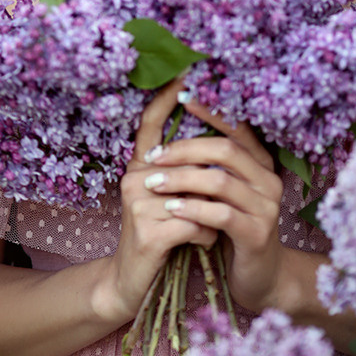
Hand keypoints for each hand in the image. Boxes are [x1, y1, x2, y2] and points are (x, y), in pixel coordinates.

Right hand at [100, 81, 219, 322]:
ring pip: (197, 195)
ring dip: (213, 215)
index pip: (150, 123)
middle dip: (213, 182)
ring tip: (209, 230)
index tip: (185, 71)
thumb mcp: (170, 199)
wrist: (132, 284)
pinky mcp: (147, 232)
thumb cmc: (161, 238)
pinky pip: (196, 222)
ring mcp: (138, 204)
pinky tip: (202, 245)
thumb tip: (218, 143)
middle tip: (224, 202)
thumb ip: (184, 171)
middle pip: (187, 160)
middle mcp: (134, 178)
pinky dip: (207, 236)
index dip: (166, 98)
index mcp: (141, 167)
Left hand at [132, 89, 286, 314]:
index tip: (181, 96)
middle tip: (152, 156)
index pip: (237, 129)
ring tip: (153, 183)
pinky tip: (171, 208)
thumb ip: (211, 164)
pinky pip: (221, 214)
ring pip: (220, 182)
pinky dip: (193, 209)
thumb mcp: (224, 192)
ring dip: (181, 180)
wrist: (259, 277)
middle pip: (226, 151)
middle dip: (185, 150)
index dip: (211, 112)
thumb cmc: (233, 228)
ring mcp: (266, 208)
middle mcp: (269, 181)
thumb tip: (177, 128)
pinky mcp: (256, 235)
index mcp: (261, 164)